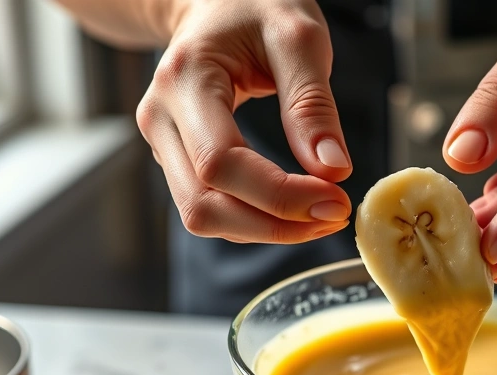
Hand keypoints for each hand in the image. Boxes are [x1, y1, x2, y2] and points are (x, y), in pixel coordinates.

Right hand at [136, 0, 351, 243]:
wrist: (216, 0)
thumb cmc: (257, 8)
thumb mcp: (298, 37)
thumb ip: (312, 104)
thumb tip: (333, 170)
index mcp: (184, 80)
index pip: (221, 162)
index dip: (279, 195)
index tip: (336, 199)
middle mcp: (160, 118)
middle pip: (204, 204)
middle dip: (275, 224)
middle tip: (335, 215)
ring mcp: (163, 142)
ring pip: (204, 216)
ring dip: (266, 230)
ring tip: (322, 214)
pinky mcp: (178, 159)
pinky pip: (213, 207)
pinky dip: (256, 219)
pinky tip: (297, 207)